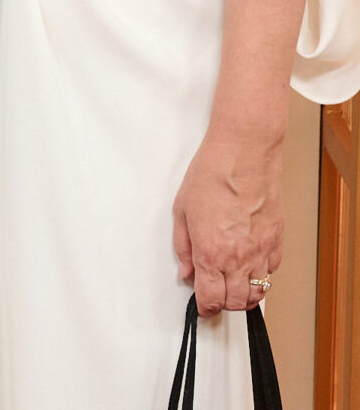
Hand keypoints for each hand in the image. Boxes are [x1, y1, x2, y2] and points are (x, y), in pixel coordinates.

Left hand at [172, 135, 283, 316]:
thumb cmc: (212, 172)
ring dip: (245, 294)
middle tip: (216, 293)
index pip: (211, 299)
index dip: (205, 308)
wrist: (243, 152)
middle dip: (224, 304)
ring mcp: (261, 250)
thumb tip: (187, 271)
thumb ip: (183, 246)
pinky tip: (251, 262)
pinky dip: (261, 273)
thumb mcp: (182, 209)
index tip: (202, 306)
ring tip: (234, 282)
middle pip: (236, 303)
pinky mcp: (277, 240)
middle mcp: (238, 258)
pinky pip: (272, 270)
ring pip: (258, 293)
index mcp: (211, 252)